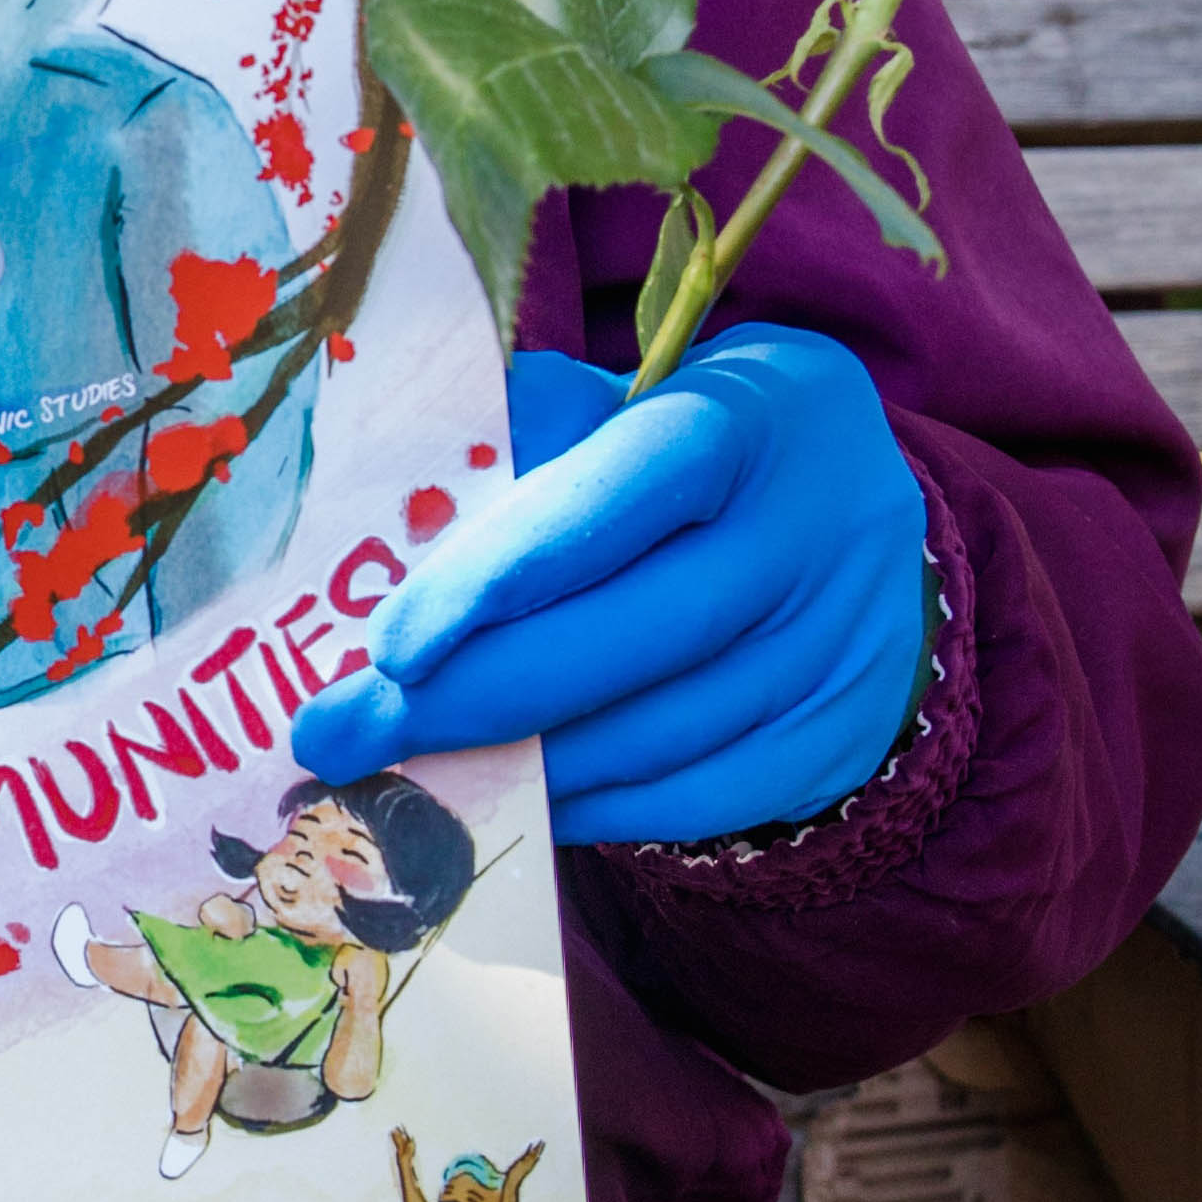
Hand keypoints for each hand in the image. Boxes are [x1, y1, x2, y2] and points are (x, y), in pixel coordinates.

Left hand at [291, 330, 932, 846]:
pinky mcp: (835, 739)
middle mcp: (812, 535)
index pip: (616, 497)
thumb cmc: (699, 447)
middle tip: (340, 734)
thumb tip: (407, 505)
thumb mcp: (635, 396)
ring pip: (651, 738)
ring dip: (513, 764)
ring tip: (402, 770)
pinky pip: (693, 800)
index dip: (499, 575)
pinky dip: (590, 805)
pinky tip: (510, 793)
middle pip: (626, 641)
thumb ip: (532, 432)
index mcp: (748, 416)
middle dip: (463, 700)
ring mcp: (837, 648)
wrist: (860, 512)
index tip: (390, 647)